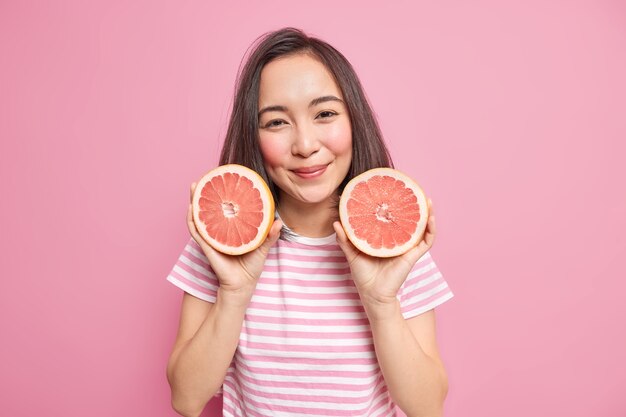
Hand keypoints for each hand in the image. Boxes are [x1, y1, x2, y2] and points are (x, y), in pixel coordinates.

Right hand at [186, 182, 282, 302]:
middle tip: (205, 176)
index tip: (223, 177)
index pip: (226, 206)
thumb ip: (270, 235)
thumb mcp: (263, 247)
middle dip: (205, 191)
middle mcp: (219, 230)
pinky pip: (196, 231)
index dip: (223, 192)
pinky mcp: (207, 246)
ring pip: (200, 215)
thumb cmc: (251, 266)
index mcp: (232, 227)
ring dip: (195, 200)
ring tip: (194, 186)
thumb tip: (279, 222)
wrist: (242, 285)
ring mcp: (211, 237)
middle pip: (210, 207)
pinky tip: (192, 208)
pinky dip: (192, 220)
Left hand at [333, 199, 435, 317]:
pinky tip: (431, 217)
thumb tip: (336, 222)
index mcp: (386, 239)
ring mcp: (407, 247)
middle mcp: (399, 241)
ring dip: (427, 214)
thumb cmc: (364, 275)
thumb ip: (345, 238)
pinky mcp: (413, 255)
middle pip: (410, 221)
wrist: (372, 294)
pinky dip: (431, 229)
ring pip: (422, 228)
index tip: (394, 192)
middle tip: (414, 190)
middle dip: (414, 206)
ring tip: (427, 199)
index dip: (396, 207)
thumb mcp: (352, 253)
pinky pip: (427, 241)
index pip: (394, 220)